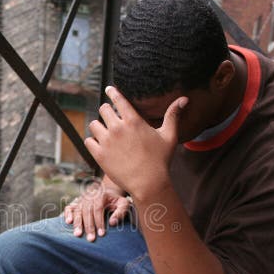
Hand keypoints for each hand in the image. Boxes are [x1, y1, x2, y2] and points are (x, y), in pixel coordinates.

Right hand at [63, 179, 131, 240]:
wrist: (107, 192)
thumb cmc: (116, 201)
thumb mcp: (123, 204)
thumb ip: (121, 212)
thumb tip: (112, 223)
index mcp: (100, 195)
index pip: (98, 209)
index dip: (99, 221)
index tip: (102, 234)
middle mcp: (89, 196)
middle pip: (87, 211)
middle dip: (88, 226)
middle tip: (91, 239)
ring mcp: (81, 200)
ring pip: (77, 211)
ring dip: (77, 223)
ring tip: (78, 235)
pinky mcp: (76, 203)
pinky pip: (69, 208)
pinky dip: (67, 214)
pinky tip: (68, 222)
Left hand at [85, 87, 187, 202]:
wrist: (148, 183)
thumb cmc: (160, 160)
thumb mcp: (169, 136)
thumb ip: (173, 115)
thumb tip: (184, 99)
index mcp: (133, 121)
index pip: (118, 99)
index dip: (112, 92)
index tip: (109, 89)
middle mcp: (117, 128)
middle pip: (103, 109)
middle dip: (107, 111)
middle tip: (110, 117)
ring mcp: (106, 141)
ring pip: (93, 124)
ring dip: (99, 127)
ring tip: (105, 133)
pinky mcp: (99, 154)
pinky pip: (88, 141)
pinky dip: (92, 142)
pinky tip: (99, 145)